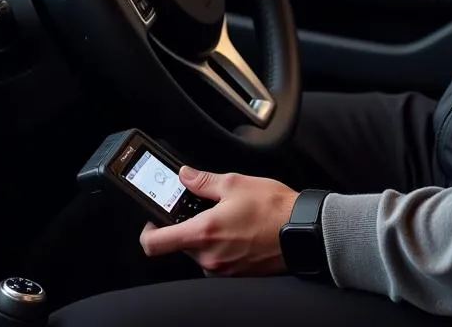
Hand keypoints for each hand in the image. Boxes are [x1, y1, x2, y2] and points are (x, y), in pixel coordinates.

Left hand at [141, 166, 297, 276]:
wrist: (303, 231)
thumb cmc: (273, 208)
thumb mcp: (235, 183)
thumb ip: (204, 181)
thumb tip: (185, 176)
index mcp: (203, 233)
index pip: (155, 244)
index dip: (148, 230)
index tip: (154, 218)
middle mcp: (209, 258)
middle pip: (178, 245)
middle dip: (185, 225)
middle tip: (201, 207)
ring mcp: (222, 269)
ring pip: (199, 252)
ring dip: (205, 235)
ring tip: (226, 216)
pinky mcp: (236, 275)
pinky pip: (216, 259)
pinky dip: (220, 245)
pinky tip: (237, 229)